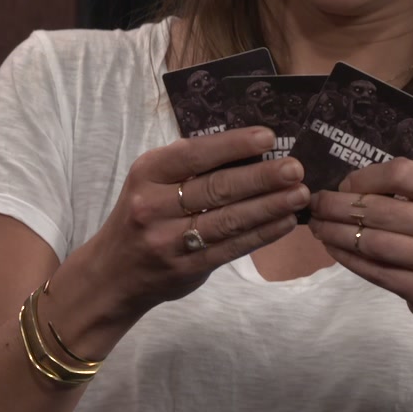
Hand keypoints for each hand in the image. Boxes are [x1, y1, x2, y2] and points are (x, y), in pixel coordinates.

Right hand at [82, 127, 308, 314]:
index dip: (233, 145)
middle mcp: (154, 205)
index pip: (194, 154)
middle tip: (295, 168)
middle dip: (260, 177)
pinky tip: (284, 222)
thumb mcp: (151, 182)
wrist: (113, 274)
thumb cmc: (143, 215)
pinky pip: (231, 248)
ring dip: (269, 206)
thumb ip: (189, 167)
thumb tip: (250, 150)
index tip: (268, 137)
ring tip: (299, 195)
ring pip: (228, 220)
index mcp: (147, 173)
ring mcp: (169, 240)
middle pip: (216, 188)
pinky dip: (261, 234)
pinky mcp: (187, 268)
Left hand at [309, 158, 412, 322]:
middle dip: (338, 207)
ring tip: (317, 227)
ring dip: (336, 233)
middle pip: (381, 211)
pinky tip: (332, 248)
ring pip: (374, 243)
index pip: (401, 174)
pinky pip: (376, 272)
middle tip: (316, 205)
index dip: (364, 178)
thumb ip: (400, 192)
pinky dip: (347, 258)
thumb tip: (342, 189)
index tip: (342, 186)